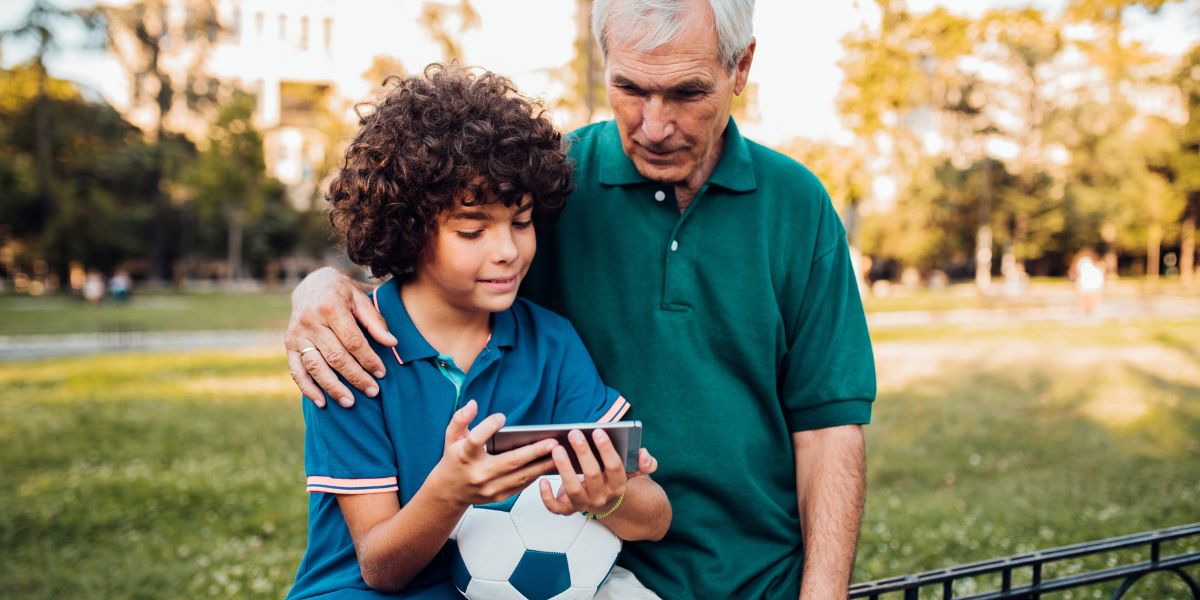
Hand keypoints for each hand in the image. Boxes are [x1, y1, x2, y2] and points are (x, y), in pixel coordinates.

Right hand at [285, 267, 396, 406]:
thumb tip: (392, 343)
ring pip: (316, 367)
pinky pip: (296, 370)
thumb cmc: (342, 293)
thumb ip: (375, 321)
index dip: (368, 359)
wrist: (311, 285)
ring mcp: (297, 334)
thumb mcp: (360, 298)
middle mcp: (310, 321)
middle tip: (373, 392)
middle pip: (336, 356)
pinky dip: (307, 388)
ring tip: (350, 402)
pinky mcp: (289, 344)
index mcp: (330, 307)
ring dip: (333, 387)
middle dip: (356, 377)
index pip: (353, 341)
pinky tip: (322, 402)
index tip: (381, 373)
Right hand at [431, 400, 558, 507]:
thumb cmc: (454, 460)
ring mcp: (489, 488)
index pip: (476, 440)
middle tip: (552, 443)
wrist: (450, 491)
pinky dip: (536, 475)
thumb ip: (460, 419)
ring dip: (542, 465)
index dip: (488, 428)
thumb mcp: (451, 437)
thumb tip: (473, 404)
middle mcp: (478, 474)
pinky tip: (548, 464)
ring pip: (520, 476)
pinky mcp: (498, 496)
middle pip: (509, 462)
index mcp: (464, 456)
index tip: (501, 417)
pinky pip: (521, 485)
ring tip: (559, 453)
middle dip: (533, 452)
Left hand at [539, 429, 657, 514]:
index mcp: (618, 484)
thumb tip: (645, 455)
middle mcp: (602, 496)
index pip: (615, 466)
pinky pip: (555, 508)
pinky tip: (542, 480)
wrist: (608, 503)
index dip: (607, 449)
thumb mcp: (634, 470)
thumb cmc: (614, 478)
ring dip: (564, 469)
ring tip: (557, 449)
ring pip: (573, 489)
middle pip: (592, 475)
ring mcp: (584, 503)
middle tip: (574, 433)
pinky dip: (546, 497)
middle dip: (583, 453)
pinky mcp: (568, 509)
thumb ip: (644, 462)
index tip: (598, 431)